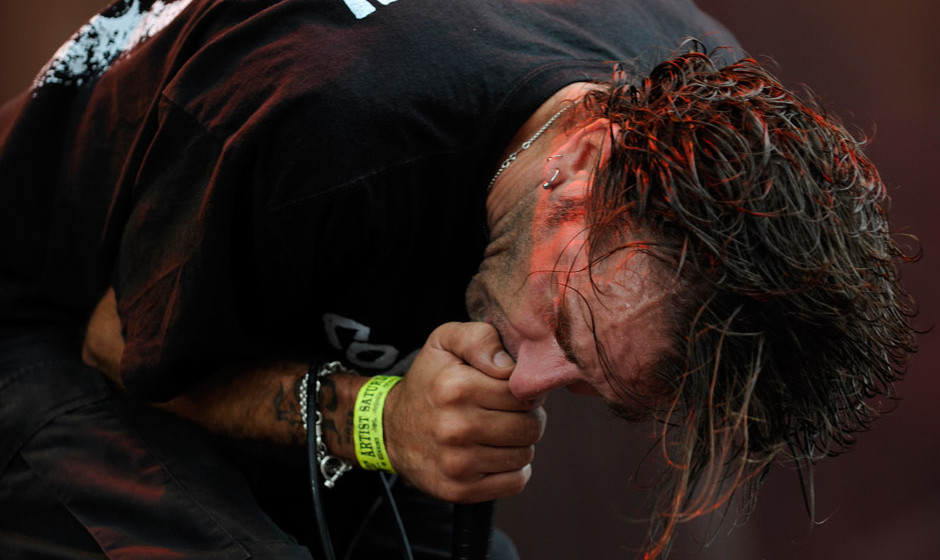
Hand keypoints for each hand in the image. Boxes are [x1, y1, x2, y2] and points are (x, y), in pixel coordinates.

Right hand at [384, 322, 545, 502]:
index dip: (524, 389)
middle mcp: (455, 427)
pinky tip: (495, 455)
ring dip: (519, 444)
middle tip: (509, 412)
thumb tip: (510, 366)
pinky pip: (515, 482)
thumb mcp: (445, 342)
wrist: (390, 429)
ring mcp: (457, 463)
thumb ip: (480, 338)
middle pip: (530, 426)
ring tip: (498, 432)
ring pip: (526, 454)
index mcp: (455, 387)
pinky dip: (513, 470)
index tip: (510, 389)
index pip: (523, 392)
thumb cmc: (429, 381)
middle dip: (527, 416)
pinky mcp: (459, 490)